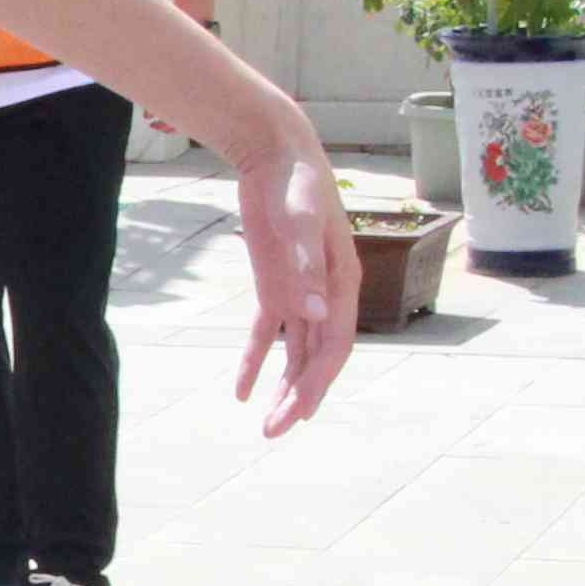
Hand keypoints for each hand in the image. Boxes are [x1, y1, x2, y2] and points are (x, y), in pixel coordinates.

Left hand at [228, 138, 362, 434]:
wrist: (276, 153)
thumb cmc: (296, 184)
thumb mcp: (300, 223)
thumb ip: (306, 269)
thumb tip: (318, 314)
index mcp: (343, 283)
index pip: (335, 345)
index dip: (318, 382)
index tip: (299, 414)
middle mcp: (327, 293)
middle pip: (317, 357)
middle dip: (298, 396)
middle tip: (273, 432)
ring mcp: (301, 291)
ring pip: (296, 352)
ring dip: (283, 386)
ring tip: (264, 423)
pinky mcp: (275, 284)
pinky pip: (268, 333)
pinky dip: (256, 361)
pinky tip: (241, 390)